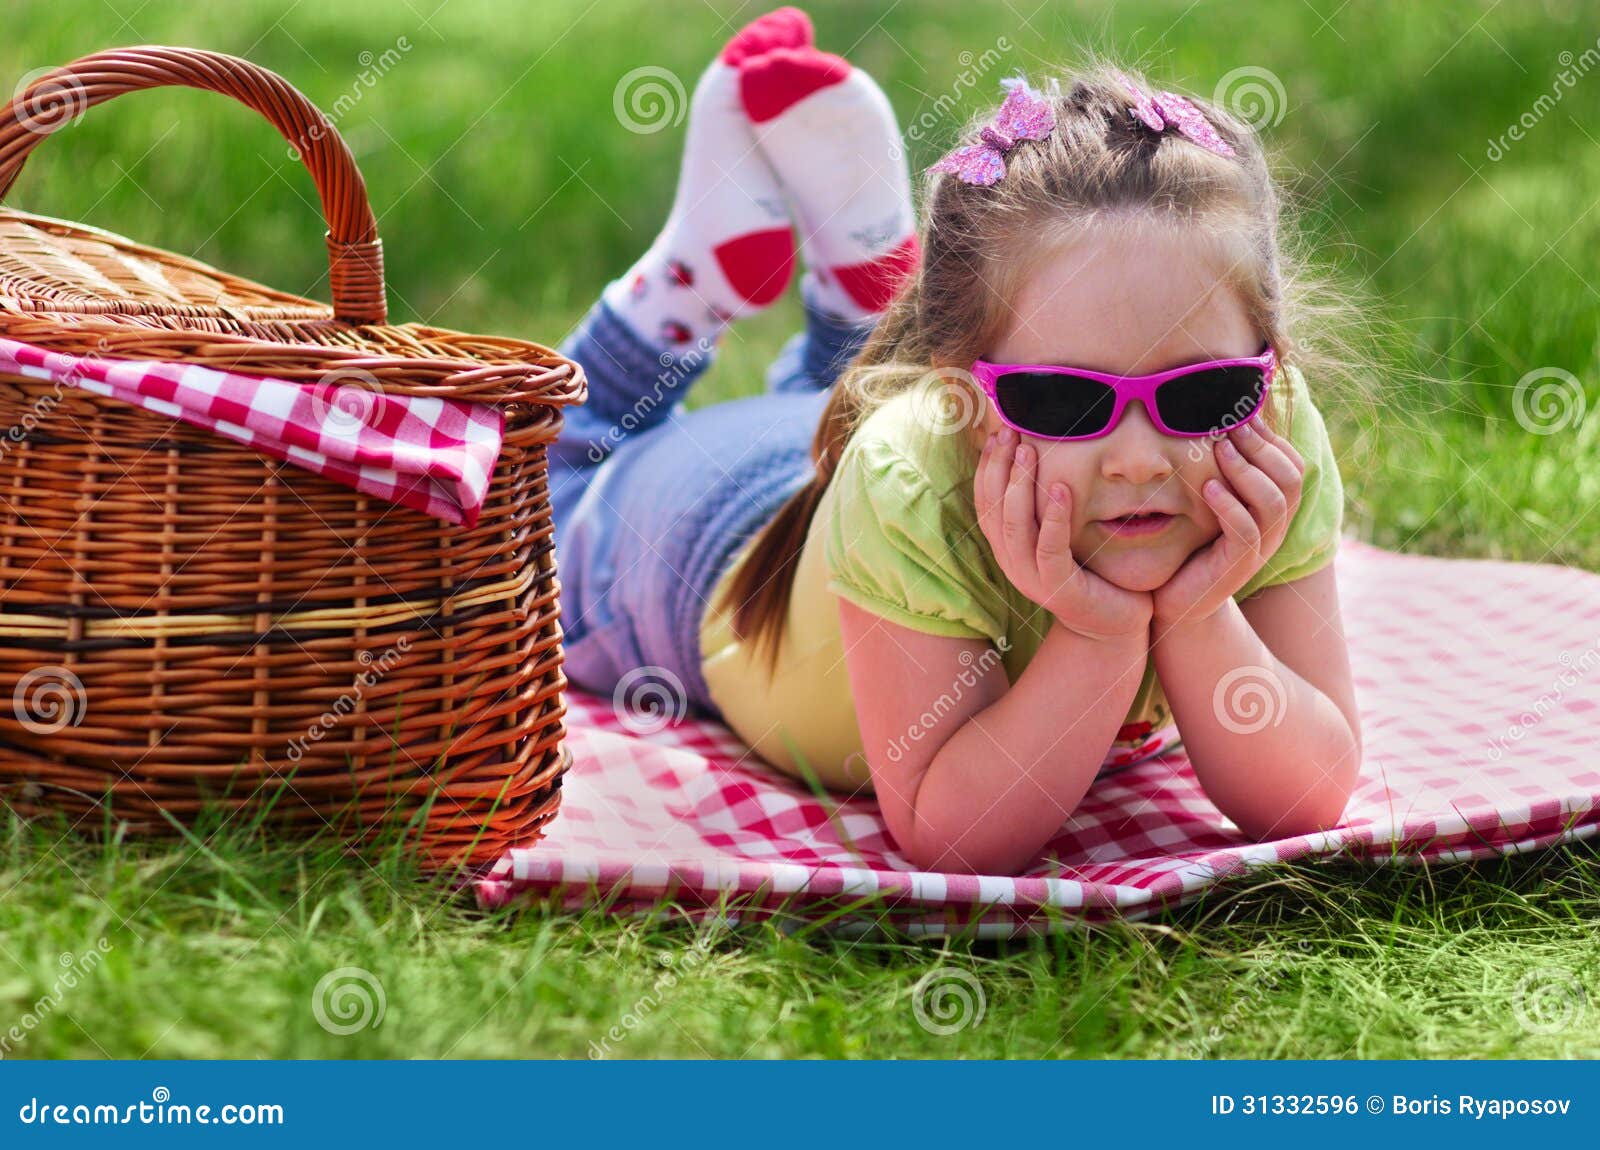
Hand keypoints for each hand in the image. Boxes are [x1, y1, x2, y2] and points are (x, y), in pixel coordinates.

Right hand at [975, 427, 1152, 640]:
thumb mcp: (1064, 533)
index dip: (987, 466)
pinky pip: (1048, 549)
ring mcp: (1032, 579)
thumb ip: (1048, 504)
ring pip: (1014, 527)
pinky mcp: (1059, 590)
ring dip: (1020, 486)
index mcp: (1008, 548)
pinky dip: (1053, 518)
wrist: (1115, 624)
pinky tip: (1061, 488)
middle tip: (1010, 432)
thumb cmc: (1093, 571)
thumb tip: (1043, 450)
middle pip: (993, 509)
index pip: (985, 502)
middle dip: (999, 467)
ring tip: (1028, 452)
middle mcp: (1012, 563)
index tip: (999, 431)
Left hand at [1152, 419, 1304, 633]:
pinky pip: (1246, 530)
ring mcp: (1259, 548)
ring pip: (1274, 501)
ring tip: (1219, 450)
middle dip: (1261, 446)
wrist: (1176, 602)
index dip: (1271, 437)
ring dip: (1246, 470)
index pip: (1292, 464)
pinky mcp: (1237, 566)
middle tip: (1229, 427)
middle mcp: (1274, 527)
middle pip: (1290, 477)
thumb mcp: (1207, 502)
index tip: (1241, 413)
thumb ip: (1218, 469)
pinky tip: (1208, 487)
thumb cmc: (1188, 545)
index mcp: (1272, 509)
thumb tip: (1215, 422)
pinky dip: (1229, 504)